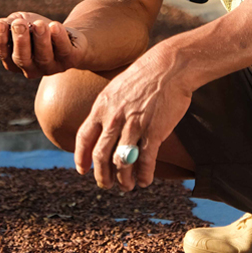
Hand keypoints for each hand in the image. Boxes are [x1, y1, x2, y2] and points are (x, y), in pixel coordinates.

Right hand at [0, 11, 86, 78]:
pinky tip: (55, 26)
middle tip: (20, 24)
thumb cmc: (41, 29)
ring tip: (39, 24)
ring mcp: (51, 67)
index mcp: (14, 61)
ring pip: (44, 56)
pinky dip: (59, 38)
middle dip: (20, 41)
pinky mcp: (70, 60)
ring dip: (40, 39)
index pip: (2, 53)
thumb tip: (2, 24)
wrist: (72, 36)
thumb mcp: (24, 22)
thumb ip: (11, 22)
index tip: (1, 24)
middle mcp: (31, 68)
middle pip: (22, 58)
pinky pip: (64, 51)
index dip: (0, 39)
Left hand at [74, 44, 191, 191]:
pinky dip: (144, 175)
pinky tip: (145, 180)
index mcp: (102, 106)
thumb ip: (108, 107)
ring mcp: (133, 126)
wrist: (170, 66)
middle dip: (102, 176)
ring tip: (128, 186)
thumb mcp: (118, 86)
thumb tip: (103, 124)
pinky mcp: (154, 131)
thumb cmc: (147, 74)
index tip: (83, 170)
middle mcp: (114, 118)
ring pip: (122, 163)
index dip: (81, 157)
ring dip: (124, 180)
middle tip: (106, 184)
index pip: (84, 138)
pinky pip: (145, 161)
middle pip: (100, 156)